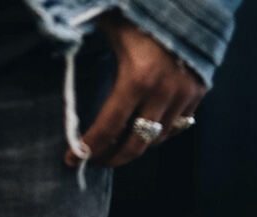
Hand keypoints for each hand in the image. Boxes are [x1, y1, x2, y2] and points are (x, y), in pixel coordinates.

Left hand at [65, 11, 205, 167]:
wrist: (191, 0)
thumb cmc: (142, 14)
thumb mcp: (110, 28)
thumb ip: (82, 40)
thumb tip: (57, 45)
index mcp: (137, 79)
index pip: (108, 128)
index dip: (88, 148)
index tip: (71, 160)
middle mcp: (164, 92)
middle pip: (135, 144)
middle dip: (111, 158)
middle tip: (93, 160)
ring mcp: (185, 94)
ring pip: (158, 139)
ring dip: (135, 148)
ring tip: (115, 148)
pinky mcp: (199, 92)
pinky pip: (178, 126)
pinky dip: (158, 134)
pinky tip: (142, 133)